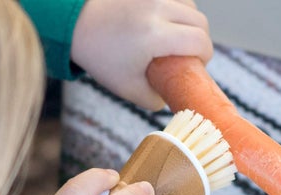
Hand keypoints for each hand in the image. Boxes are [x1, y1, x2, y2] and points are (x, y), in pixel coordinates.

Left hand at [70, 0, 212, 109]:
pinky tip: (170, 21)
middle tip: (188, 55)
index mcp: (154, 36)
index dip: (205, 56)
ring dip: (191, 22)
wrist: (75, 23)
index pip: (200, 41)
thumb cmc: (102, 58)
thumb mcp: (130, 90)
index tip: (197, 66)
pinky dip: (179, 7)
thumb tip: (177, 97)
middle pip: (200, 21)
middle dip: (201, 40)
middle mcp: (156, 8)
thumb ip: (158, 99)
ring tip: (178, 37)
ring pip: (191, 4)